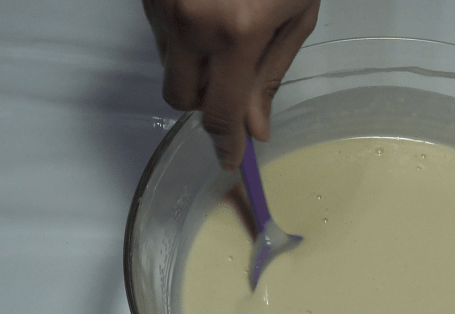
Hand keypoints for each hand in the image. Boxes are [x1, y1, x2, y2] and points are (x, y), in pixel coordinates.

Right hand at [143, 0, 319, 169]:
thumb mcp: (295, 15)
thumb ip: (270, 73)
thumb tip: (254, 127)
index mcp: (237, 30)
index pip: (222, 112)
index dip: (226, 143)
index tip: (230, 158)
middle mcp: (191, 20)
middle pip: (182, 96)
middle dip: (205, 99)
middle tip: (232, 76)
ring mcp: (164, 3)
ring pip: (167, 65)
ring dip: (191, 62)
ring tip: (223, 27)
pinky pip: (159, 33)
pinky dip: (181, 34)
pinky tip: (208, 9)